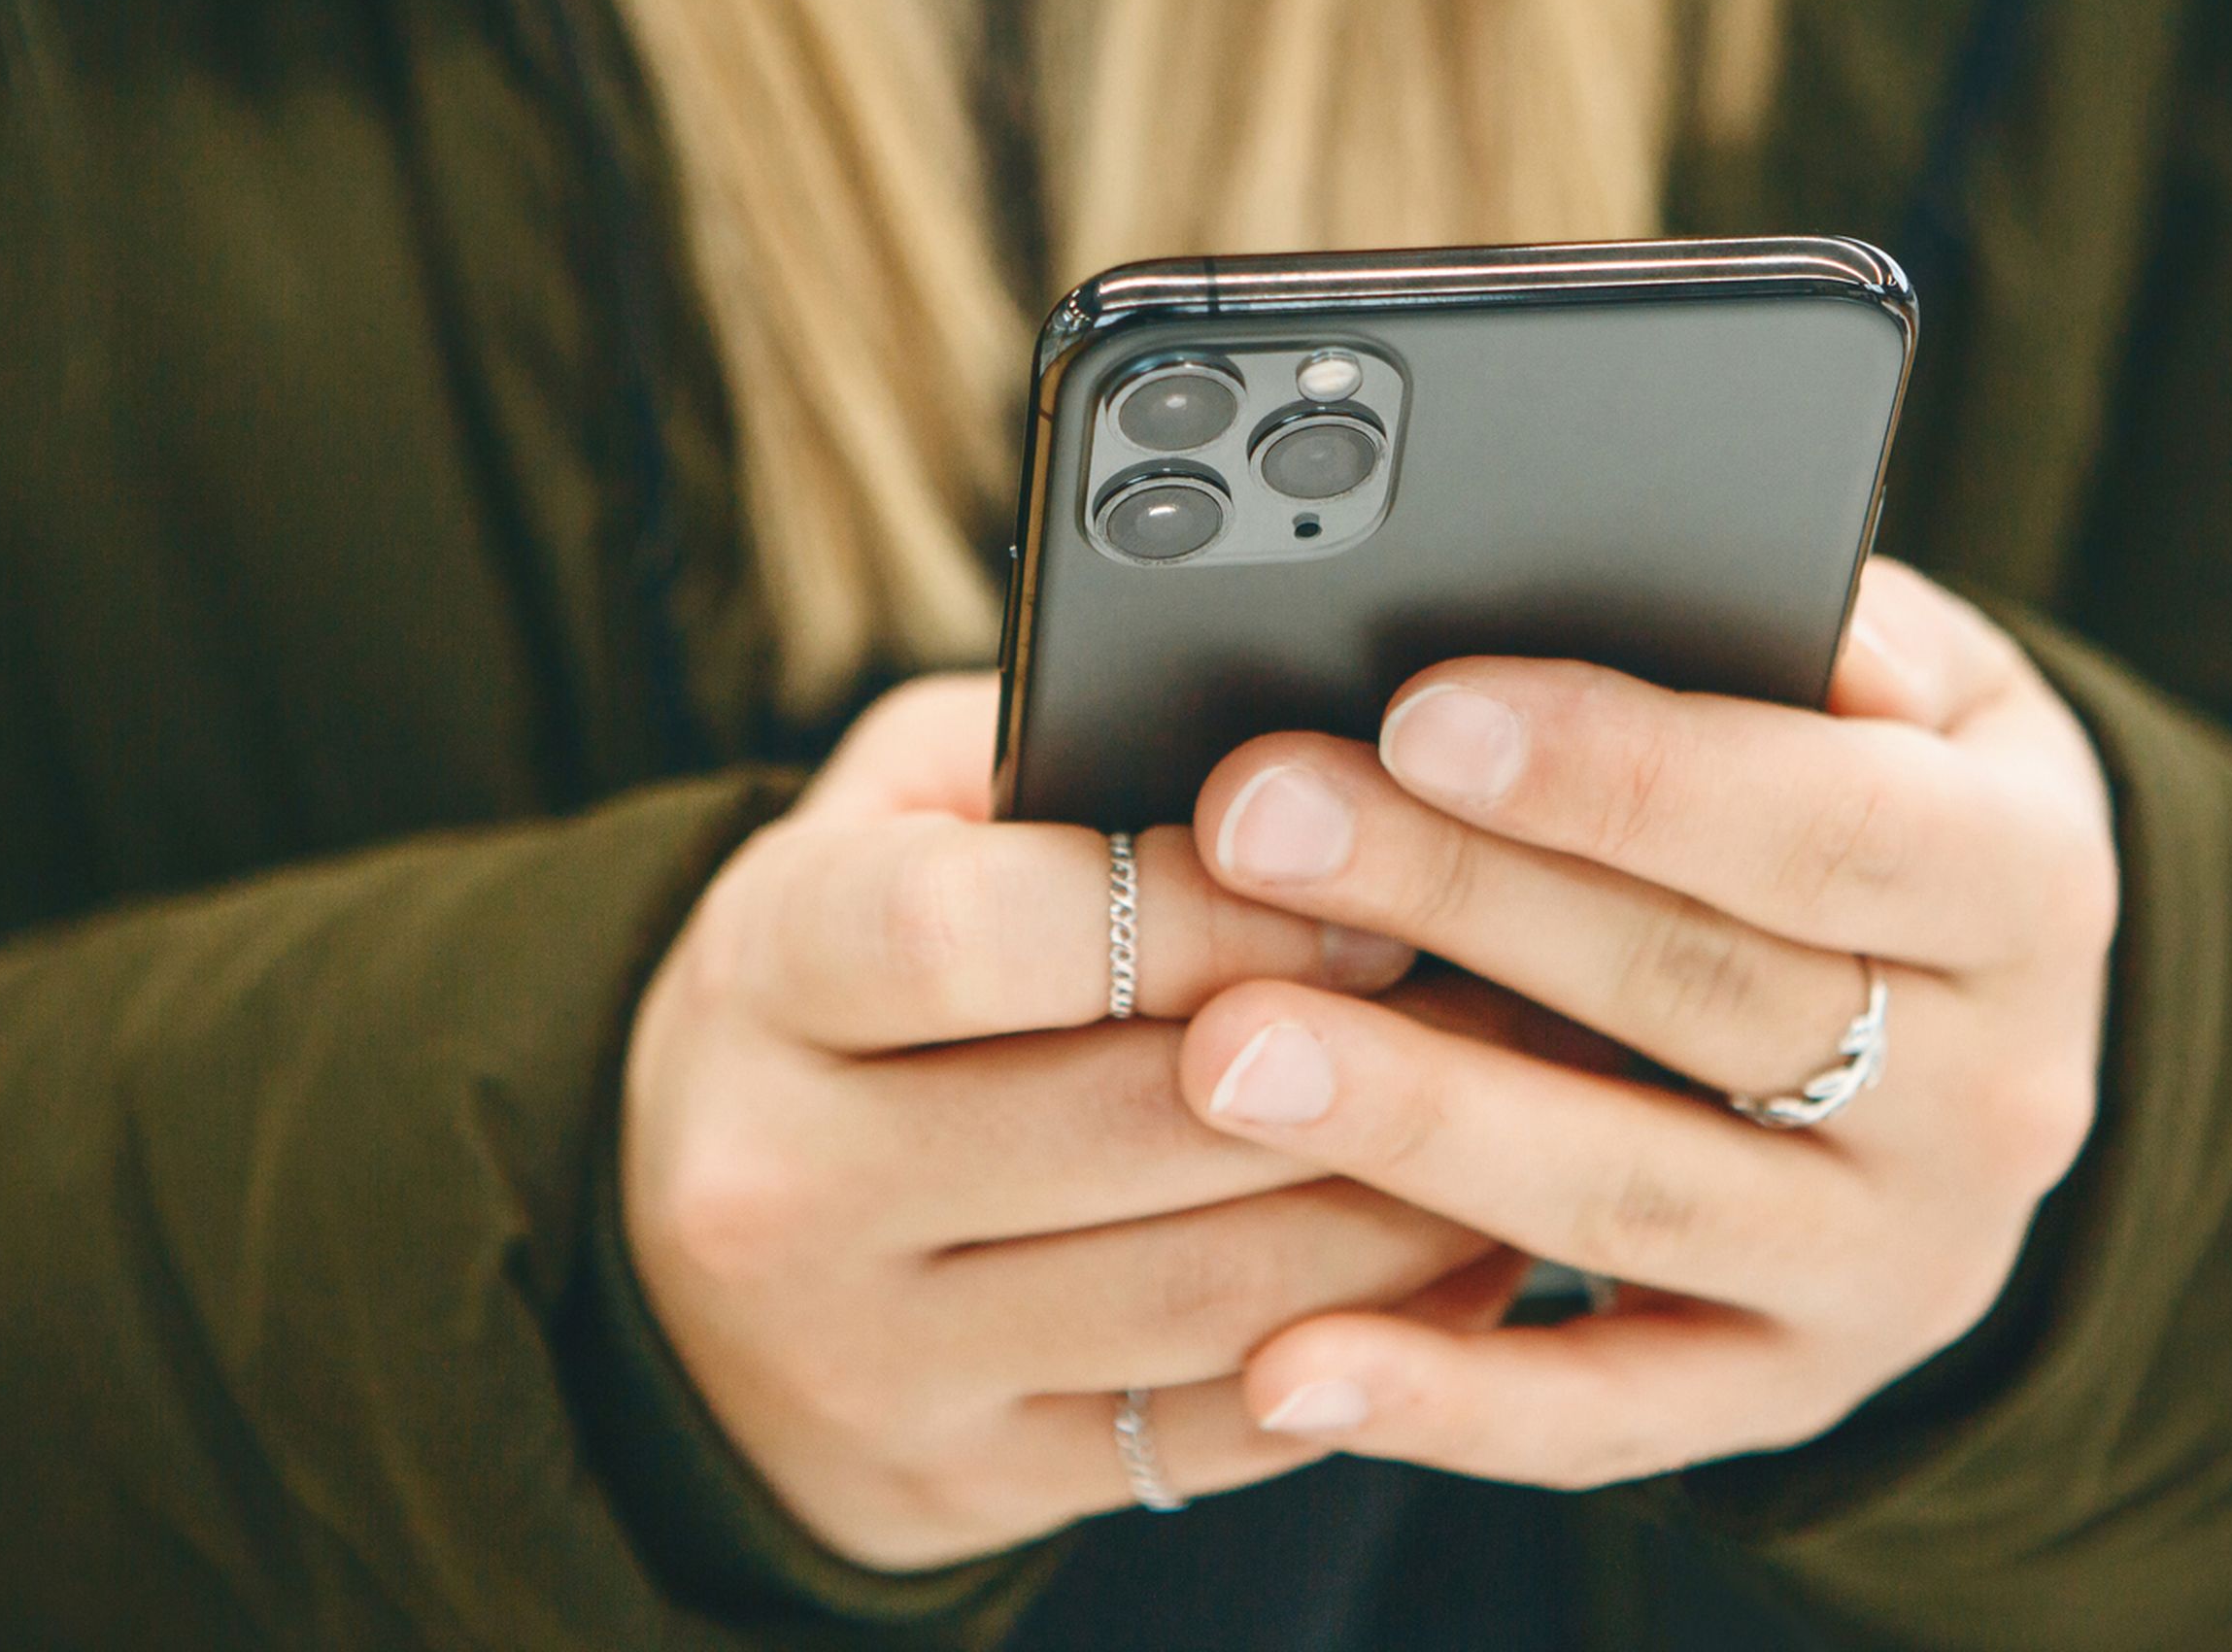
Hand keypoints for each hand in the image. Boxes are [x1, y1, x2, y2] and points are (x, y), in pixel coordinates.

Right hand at [618, 674, 1518, 1568]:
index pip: (972, 932)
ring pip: (1201, 1292)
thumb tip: (1295, 751)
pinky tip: (1467, 1267)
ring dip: (1402, 1210)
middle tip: (1520, 997)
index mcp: (766, 972)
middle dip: (1360, 1059)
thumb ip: (1049, 755)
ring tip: (1528, 1120)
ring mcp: (871, 1357)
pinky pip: (1214, 1429)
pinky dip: (1373, 1350)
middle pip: (1125, 1122)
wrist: (703, 1265)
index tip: (1358, 888)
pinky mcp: (964, 1479)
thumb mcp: (895, 818)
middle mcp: (782, 1183)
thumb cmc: (864, 976)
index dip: (1196, 907)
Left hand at [1176, 559, 2117, 1482]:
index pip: (1827, 821)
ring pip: (1636, 1195)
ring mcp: (1898, 1268)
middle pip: (1701, 995)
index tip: (1421, 710)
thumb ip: (1812, 627)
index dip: (1623, 770)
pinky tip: (1281, 1367)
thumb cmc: (1884, 800)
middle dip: (1460, 897)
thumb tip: (1661, 554)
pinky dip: (1442, 1402)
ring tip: (1220, 1055)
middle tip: (1252, 826)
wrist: (1993, 1047)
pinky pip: (1610, 1416)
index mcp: (2035, 885)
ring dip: (1420, 1126)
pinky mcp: (1791, 1391)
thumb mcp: (1920, 688)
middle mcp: (1999, 1098)